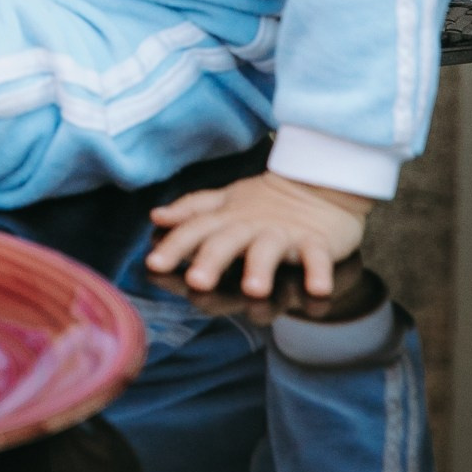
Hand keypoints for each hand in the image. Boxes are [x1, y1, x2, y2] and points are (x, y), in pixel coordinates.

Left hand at [144, 172, 373, 298]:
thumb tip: (157, 217)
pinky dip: (319, 271)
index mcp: (226, 219)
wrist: (319, 182)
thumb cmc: (266, 201)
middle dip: (211, 260)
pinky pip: (318, 257)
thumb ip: (192, 212)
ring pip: (269, 250)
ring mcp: (283, 233)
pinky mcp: (316, 241)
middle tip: (197, 282)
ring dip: (261, 268)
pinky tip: (317, 290)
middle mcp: (250, 226)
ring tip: (254, 290)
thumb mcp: (225, 202)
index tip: (153, 265)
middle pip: (226, 242)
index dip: (173, 246)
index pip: (194, 230)